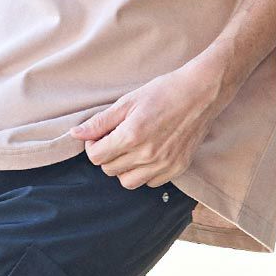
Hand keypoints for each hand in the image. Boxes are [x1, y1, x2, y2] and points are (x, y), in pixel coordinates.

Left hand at [71, 58, 226, 187]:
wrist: (200, 94)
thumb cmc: (163, 92)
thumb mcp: (128, 102)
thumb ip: (100, 122)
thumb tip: (76, 134)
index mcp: (132, 136)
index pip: (96, 157)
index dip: (92, 146)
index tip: (100, 136)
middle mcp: (147, 155)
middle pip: (109, 170)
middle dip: (107, 155)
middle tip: (116, 138)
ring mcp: (164, 164)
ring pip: (128, 182)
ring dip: (123, 168)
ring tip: (131, 149)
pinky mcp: (177, 168)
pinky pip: (150, 183)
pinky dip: (144, 173)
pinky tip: (148, 155)